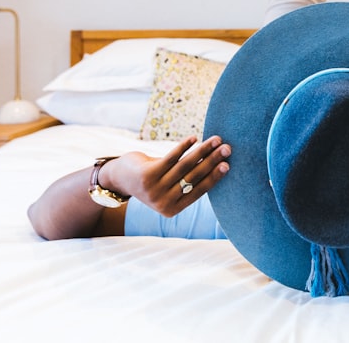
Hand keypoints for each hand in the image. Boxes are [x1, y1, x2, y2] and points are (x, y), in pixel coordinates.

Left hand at [104, 135, 230, 216]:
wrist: (120, 178)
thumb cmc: (152, 180)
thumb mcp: (169, 185)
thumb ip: (188, 180)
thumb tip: (217, 162)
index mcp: (172, 209)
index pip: (199, 191)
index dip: (214, 177)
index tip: (228, 165)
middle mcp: (163, 202)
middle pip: (194, 178)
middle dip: (213, 161)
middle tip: (227, 149)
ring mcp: (154, 189)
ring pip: (184, 166)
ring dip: (203, 150)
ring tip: (216, 140)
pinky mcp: (147, 175)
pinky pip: (170, 158)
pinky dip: (184, 147)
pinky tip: (194, 138)